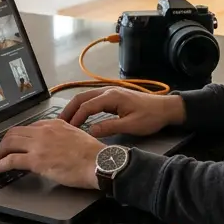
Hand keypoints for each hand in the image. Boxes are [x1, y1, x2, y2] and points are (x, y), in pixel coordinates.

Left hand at [0, 120, 101, 188]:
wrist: (98, 162)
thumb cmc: (92, 153)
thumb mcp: (76, 135)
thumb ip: (62, 136)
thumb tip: (54, 146)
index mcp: (54, 124)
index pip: (28, 127)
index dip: (18, 137)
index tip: (15, 145)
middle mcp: (43, 131)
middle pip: (14, 133)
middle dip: (3, 143)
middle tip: (0, 153)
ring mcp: (38, 145)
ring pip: (9, 144)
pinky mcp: (36, 160)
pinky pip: (11, 160)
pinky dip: (0, 165)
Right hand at [60, 87, 185, 138]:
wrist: (165, 108)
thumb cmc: (150, 117)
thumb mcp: (131, 125)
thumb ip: (109, 127)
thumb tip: (89, 132)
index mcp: (111, 97)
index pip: (87, 106)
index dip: (76, 118)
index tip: (68, 130)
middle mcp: (108, 91)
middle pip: (81, 98)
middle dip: (69, 110)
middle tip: (58, 124)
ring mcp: (110, 92)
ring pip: (85, 98)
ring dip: (74, 109)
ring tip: (65, 122)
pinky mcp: (112, 96)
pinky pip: (92, 100)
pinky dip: (82, 108)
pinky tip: (79, 117)